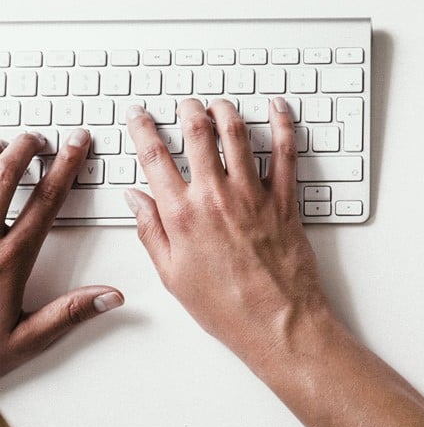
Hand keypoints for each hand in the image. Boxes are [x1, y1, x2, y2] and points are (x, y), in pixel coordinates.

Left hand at [0, 131, 122, 376]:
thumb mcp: (23, 340)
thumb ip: (69, 314)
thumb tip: (113, 296)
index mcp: (8, 260)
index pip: (45, 202)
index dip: (65, 168)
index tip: (76, 145)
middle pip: (3, 177)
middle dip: (23, 149)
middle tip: (37, 136)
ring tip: (3, 144)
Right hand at [124, 98, 328, 366]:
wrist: (278, 322)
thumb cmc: (227, 307)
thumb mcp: (173, 275)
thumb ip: (151, 232)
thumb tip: (135, 198)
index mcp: (182, 215)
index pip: (154, 156)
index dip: (142, 128)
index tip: (139, 114)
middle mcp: (216, 197)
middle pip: (197, 134)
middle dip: (188, 110)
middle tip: (185, 104)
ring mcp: (253, 195)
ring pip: (237, 134)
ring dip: (226, 111)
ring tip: (220, 104)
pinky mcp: (286, 200)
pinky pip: (286, 153)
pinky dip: (283, 125)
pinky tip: (278, 108)